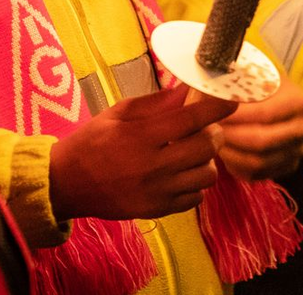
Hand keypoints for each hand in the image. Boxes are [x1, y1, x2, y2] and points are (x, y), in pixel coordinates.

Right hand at [49, 85, 234, 221]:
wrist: (68, 182)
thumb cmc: (94, 140)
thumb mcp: (120, 112)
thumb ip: (156, 103)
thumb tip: (187, 90)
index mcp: (143, 136)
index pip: (191, 119)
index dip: (216, 107)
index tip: (233, 97)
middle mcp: (154, 166)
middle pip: (206, 147)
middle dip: (215, 131)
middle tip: (208, 126)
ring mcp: (158, 192)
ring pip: (206, 175)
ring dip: (207, 159)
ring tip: (194, 150)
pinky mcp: (158, 211)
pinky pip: (195, 198)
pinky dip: (196, 184)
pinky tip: (182, 172)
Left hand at [217, 75, 302, 180]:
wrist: (276, 98)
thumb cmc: (257, 84)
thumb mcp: (250, 74)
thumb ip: (231, 83)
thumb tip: (205, 92)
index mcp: (297, 101)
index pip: (263, 113)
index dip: (235, 117)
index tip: (211, 114)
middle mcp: (301, 128)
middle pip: (261, 141)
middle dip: (230, 137)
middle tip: (208, 130)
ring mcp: (296, 150)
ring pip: (258, 162)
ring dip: (230, 154)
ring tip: (211, 141)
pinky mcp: (286, 167)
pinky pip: (257, 174)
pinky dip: (236, 165)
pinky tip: (223, 151)